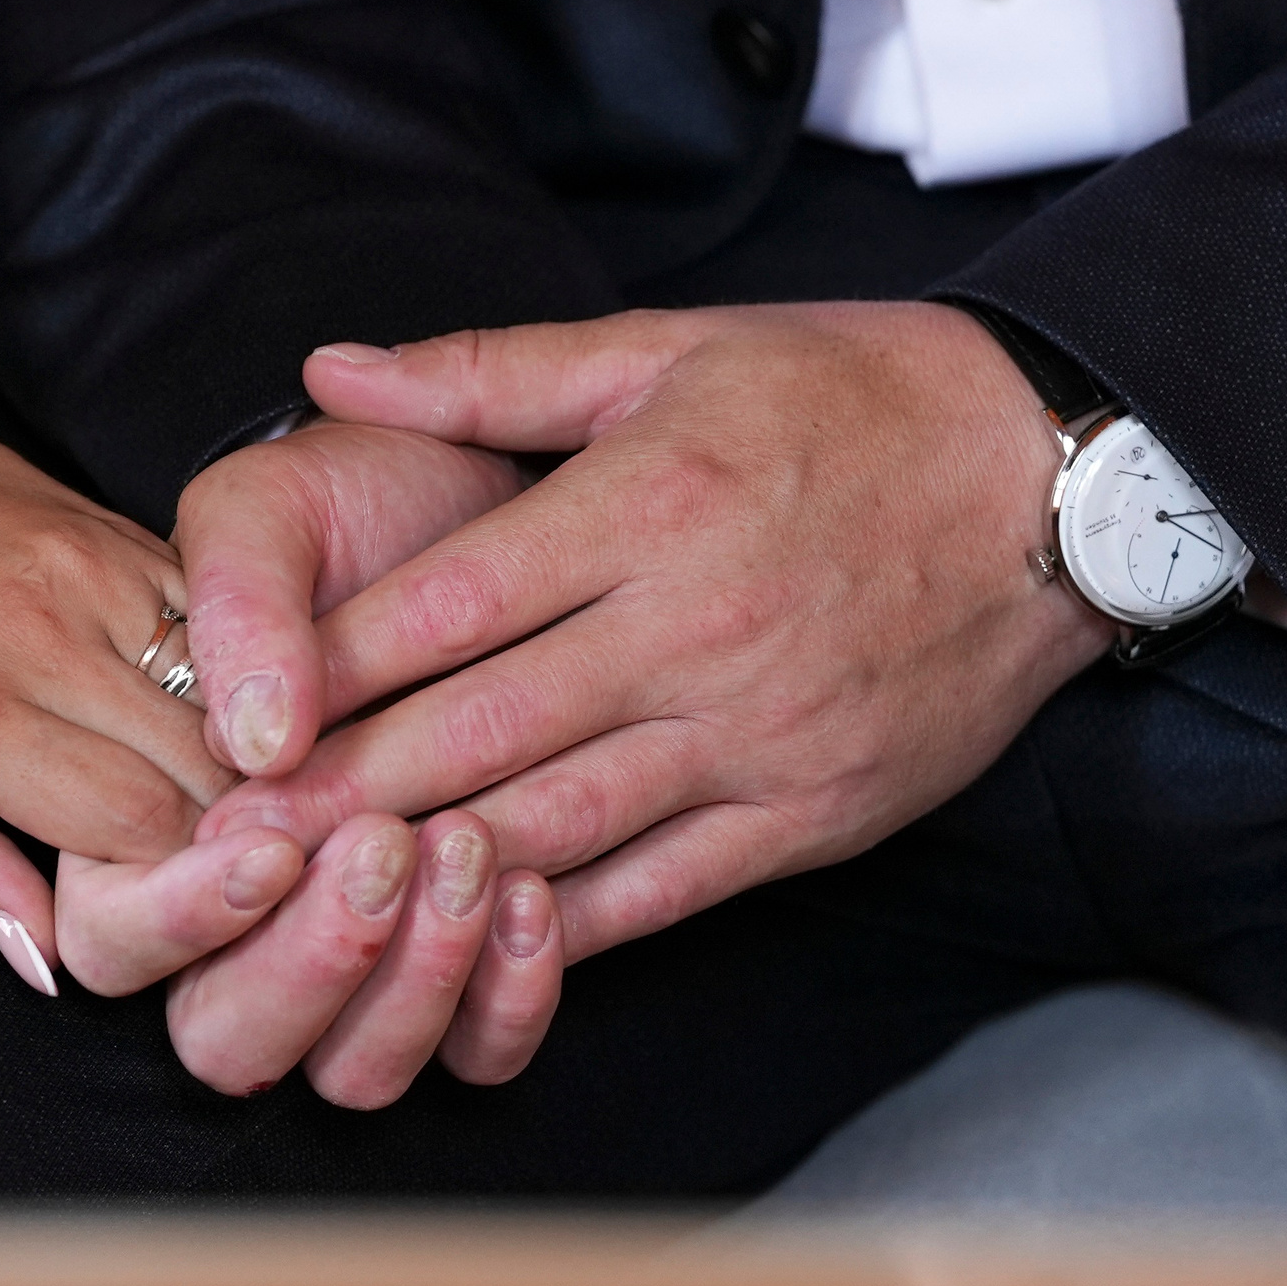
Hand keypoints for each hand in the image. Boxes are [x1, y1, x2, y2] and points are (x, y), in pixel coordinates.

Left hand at [0, 315, 234, 988]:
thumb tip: (47, 959)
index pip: (139, 824)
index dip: (178, 885)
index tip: (180, 911)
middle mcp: (51, 641)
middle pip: (206, 772)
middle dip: (230, 839)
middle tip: (229, 877)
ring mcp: (107, 580)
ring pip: (237, 703)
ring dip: (248, 771)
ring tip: (241, 817)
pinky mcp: (143, 542)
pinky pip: (231, 636)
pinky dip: (244, 696)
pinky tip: (232, 737)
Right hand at [50, 421, 561, 1103]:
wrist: (490, 500)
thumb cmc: (357, 507)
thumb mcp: (272, 508)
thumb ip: (236, 603)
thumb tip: (255, 741)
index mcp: (149, 828)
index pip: (117, 938)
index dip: (183, 912)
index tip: (267, 841)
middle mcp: (244, 921)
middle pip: (228, 1037)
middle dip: (304, 964)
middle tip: (384, 842)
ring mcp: (358, 960)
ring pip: (354, 1071)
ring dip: (408, 987)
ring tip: (467, 848)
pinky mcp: (468, 972)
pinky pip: (476, 1059)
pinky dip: (507, 1001)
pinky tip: (535, 897)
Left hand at [197, 302, 1114, 966]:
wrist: (1054, 476)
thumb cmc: (847, 392)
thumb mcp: (668, 345)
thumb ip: (490, 369)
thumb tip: (330, 365)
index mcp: (646, 503)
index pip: (446, 605)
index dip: (326, 672)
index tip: (233, 722)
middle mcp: (695, 624)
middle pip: (482, 727)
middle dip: (344, 794)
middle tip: (232, 843)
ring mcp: (758, 730)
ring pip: (563, 820)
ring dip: (431, 868)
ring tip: (320, 901)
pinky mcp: (814, 810)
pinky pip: (668, 887)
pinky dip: (567, 923)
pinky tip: (475, 940)